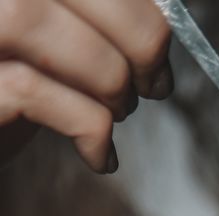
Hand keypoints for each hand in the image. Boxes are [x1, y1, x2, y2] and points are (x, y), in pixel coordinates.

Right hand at [0, 0, 170, 171]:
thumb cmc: (14, 86)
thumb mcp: (60, 39)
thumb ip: (96, 16)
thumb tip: (162, 15)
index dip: (139, 5)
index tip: (161, 43)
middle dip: (138, 38)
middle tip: (154, 83)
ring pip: (46, 27)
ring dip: (108, 78)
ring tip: (119, 111)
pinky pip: (34, 92)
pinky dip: (87, 128)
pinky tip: (98, 154)